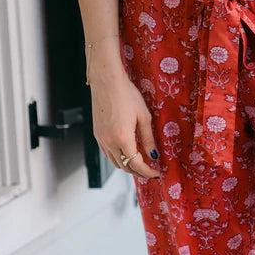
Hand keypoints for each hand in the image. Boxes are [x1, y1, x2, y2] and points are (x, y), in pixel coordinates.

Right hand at [88, 50, 159, 178]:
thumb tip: (153, 155)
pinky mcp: (97, 134)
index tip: (156, 173)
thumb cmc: (127, 95)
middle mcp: (109, 141)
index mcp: (122, 138)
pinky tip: (126, 155)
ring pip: (114, 162)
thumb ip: (148, 138)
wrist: (107, 81)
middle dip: (138, 172)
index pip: (136, 164)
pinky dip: (117, 159)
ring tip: (140, 165)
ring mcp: (101, 138)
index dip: (147, 172)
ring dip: (127, 167)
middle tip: (150, 171)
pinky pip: (107, 154)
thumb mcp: (144, 117)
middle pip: (124, 166)